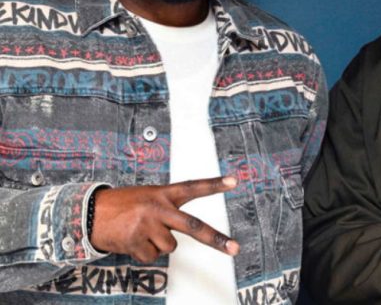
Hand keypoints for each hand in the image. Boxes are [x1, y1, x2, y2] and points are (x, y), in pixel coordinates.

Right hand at [90, 176, 238, 263]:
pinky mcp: (135, 240)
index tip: (234, 181)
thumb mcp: (147, 198)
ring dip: (157, 245)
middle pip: (193, 226)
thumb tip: (174, 239)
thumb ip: (166, 210)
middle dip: (216, 240)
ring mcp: (147, 224)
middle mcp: (158, 208)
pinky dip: (143, 253)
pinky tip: (131, 240)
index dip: (215, 184)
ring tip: (140, 232)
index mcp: (163, 193)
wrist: (88, 213)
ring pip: (169, 247)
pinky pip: (151, 256)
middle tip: (234, 248)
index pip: (193, 187)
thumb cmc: (122, 206)